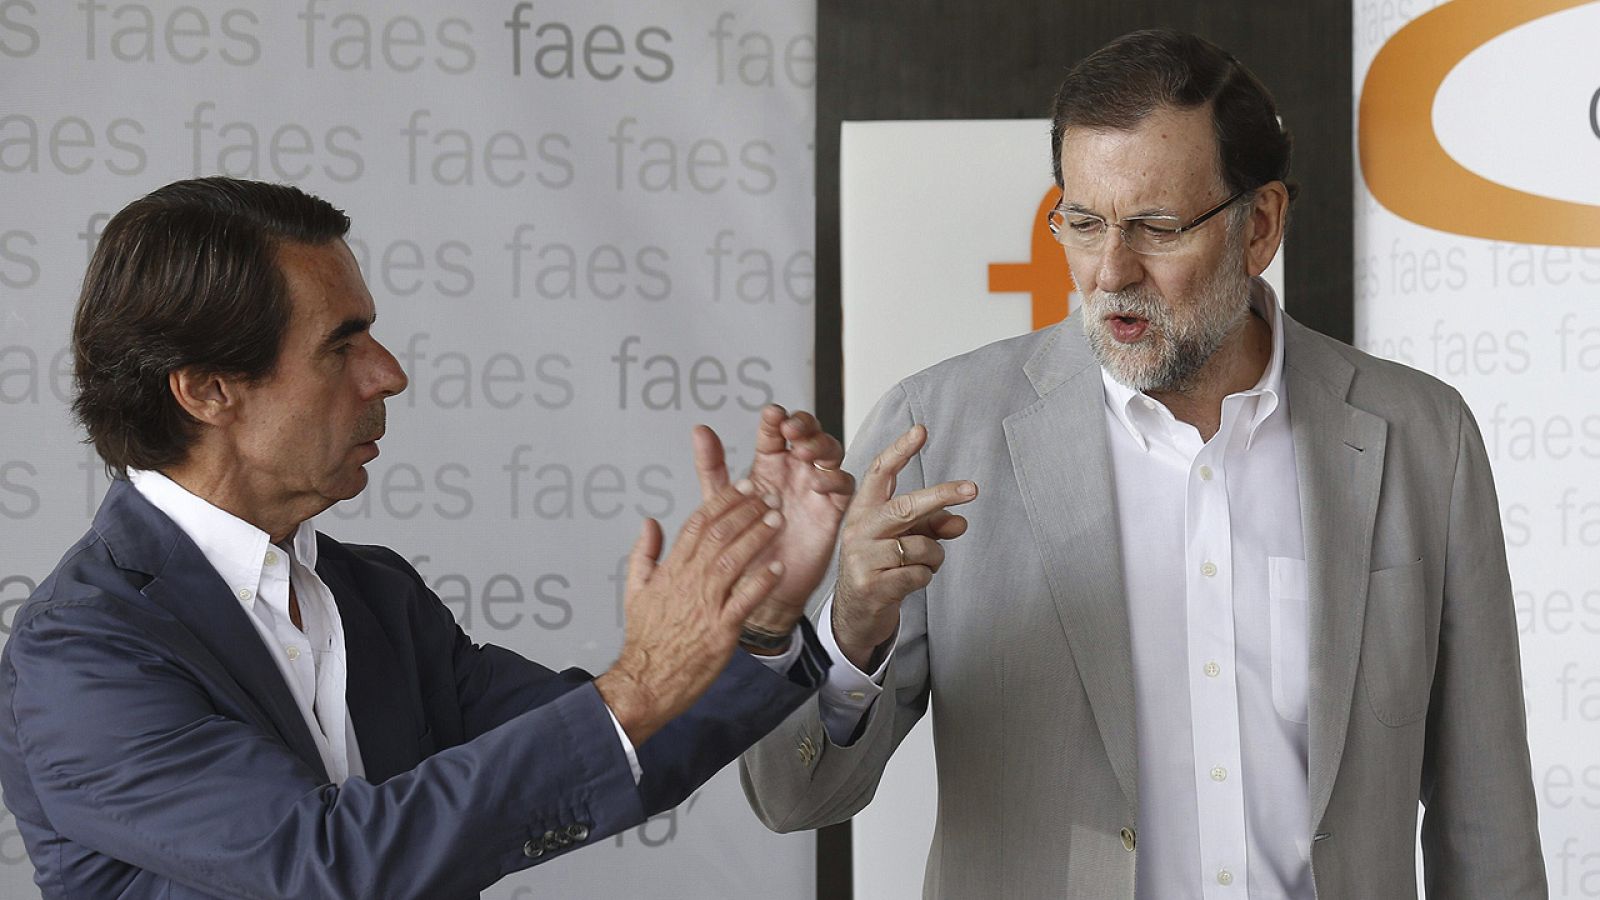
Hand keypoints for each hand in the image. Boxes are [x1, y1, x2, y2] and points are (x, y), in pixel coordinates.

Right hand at [595, 481, 785, 744]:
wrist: (646, 681)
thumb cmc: (646, 639)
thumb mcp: (635, 590)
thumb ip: (644, 553)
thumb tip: (649, 522)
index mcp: (671, 569)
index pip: (698, 523)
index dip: (723, 500)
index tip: (744, 485)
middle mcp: (688, 582)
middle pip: (719, 534)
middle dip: (746, 510)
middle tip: (769, 494)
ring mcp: (705, 605)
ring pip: (733, 560)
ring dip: (757, 536)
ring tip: (777, 519)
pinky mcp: (720, 631)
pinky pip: (744, 601)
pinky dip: (761, 583)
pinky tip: (778, 568)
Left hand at [693, 405, 853, 638]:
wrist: (756, 588)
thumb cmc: (739, 546)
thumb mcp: (720, 503)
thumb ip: (711, 467)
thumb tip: (699, 430)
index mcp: (767, 466)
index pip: (775, 432)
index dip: (776, 420)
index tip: (771, 415)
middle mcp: (793, 474)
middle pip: (808, 435)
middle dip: (804, 425)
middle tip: (792, 429)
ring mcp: (814, 490)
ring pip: (829, 453)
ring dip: (821, 445)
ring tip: (804, 451)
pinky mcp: (830, 511)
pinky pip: (843, 486)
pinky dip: (835, 478)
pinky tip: (819, 481)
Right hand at [832, 425, 975, 670]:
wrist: (854, 615)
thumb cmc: (882, 568)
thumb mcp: (904, 540)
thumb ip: (931, 526)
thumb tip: (961, 522)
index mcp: (864, 510)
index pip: (879, 473)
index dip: (900, 450)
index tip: (921, 430)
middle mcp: (859, 529)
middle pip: (907, 506)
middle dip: (942, 495)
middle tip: (973, 489)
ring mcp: (862, 558)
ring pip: (922, 546)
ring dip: (933, 558)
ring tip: (921, 566)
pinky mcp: (872, 585)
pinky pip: (920, 574)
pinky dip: (925, 578)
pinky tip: (909, 583)